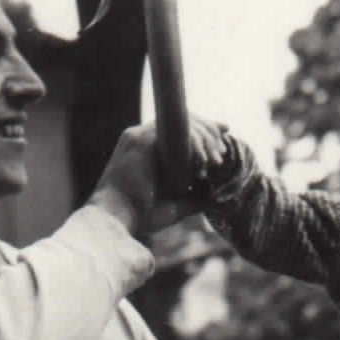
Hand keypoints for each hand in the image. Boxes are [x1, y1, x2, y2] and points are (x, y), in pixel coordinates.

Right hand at [88, 116, 231, 236]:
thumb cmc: (139, 215)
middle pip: (182, 120)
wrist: (116, 219)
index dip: (203, 130)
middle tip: (221, 152)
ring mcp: (140, 136)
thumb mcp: (174, 205)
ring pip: (181, 123)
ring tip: (216, 158)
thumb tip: (215, 197)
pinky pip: (174, 131)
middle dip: (208, 131)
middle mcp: (141, 137)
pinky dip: (194, 142)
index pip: (178, 128)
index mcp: (146, 148)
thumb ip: (193, 198)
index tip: (223, 137)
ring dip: (204, 138)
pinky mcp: (140, 140)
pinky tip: (204, 158)